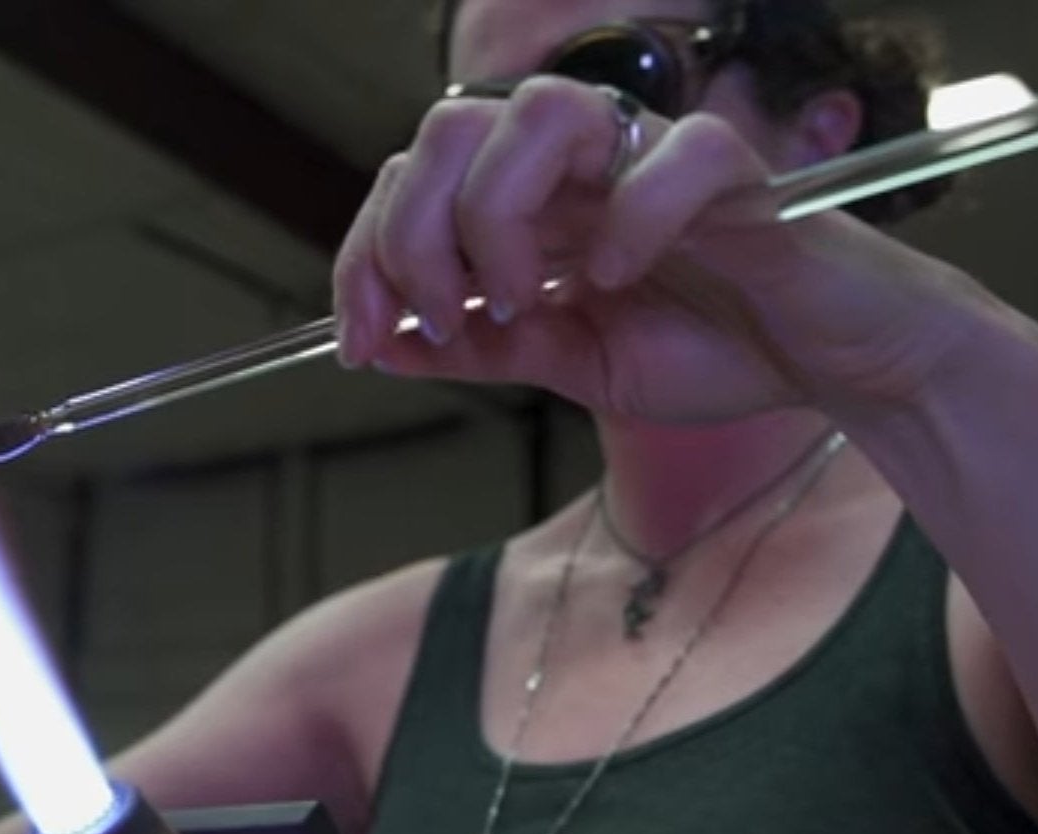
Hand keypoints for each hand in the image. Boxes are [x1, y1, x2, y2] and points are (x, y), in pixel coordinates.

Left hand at [333, 76, 980, 422]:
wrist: (828, 366)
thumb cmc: (711, 347)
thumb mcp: (568, 362)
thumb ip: (479, 347)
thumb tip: (382, 345)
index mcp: (531, 200)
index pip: (409, 184)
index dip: (364, 257)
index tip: (361, 341)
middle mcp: (578, 163)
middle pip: (446, 131)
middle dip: (413, 236)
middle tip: (447, 317)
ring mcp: (650, 156)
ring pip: (536, 111)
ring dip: (498, 215)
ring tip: (529, 298)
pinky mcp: (732, 173)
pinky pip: (671, 156)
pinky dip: (629, 219)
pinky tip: (617, 280)